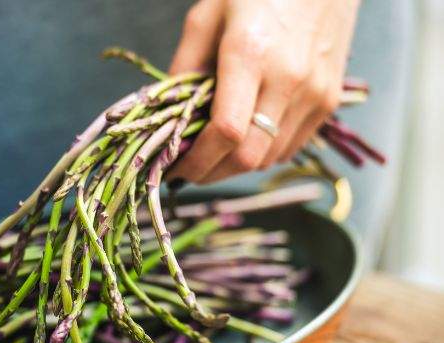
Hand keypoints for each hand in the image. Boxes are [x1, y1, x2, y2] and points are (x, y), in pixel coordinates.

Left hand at [168, 0, 359, 182]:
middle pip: (248, 156)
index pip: (225, 131)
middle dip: (212, 173)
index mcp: (250, 54)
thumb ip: (184, 65)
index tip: (174, 166)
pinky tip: (244, 140)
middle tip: (189, 170)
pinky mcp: (330, 101)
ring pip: (268, 158)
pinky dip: (262, 154)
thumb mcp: (207, 15)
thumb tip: (167, 113)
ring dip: (235, 167)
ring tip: (212, 156)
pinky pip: (289, 148)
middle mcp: (288, 79)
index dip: (197, 159)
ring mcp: (314, 94)